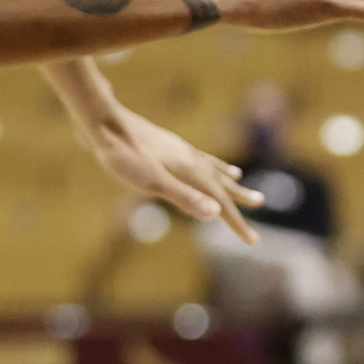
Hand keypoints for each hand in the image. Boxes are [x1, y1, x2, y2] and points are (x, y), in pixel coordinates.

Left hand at [88, 107, 263, 241]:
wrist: (103, 122)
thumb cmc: (123, 156)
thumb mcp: (151, 181)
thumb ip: (183, 197)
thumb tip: (215, 213)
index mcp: (191, 171)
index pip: (221, 203)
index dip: (237, 223)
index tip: (253, 241)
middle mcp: (191, 159)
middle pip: (221, 183)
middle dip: (239, 197)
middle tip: (260, 203)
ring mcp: (179, 150)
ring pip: (209, 167)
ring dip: (225, 178)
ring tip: (240, 180)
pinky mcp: (167, 145)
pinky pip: (194, 157)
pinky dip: (204, 161)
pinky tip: (198, 160)